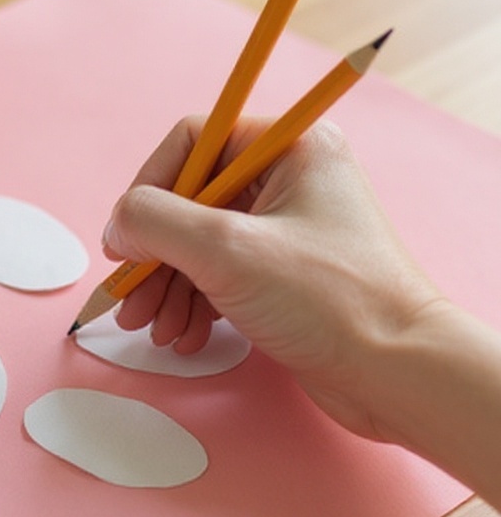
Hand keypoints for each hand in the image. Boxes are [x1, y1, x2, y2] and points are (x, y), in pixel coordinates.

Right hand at [102, 116, 444, 438]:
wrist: (398, 373)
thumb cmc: (331, 302)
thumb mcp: (226, 251)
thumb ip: (156, 222)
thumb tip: (119, 223)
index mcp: (288, 148)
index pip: (193, 143)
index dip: (149, 189)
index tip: (126, 240)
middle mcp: (289, 180)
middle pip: (190, 202)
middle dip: (155, 256)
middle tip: (131, 299)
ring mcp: (287, 230)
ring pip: (201, 246)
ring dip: (169, 288)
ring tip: (154, 329)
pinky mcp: (286, 275)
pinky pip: (222, 276)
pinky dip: (196, 305)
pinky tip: (185, 336)